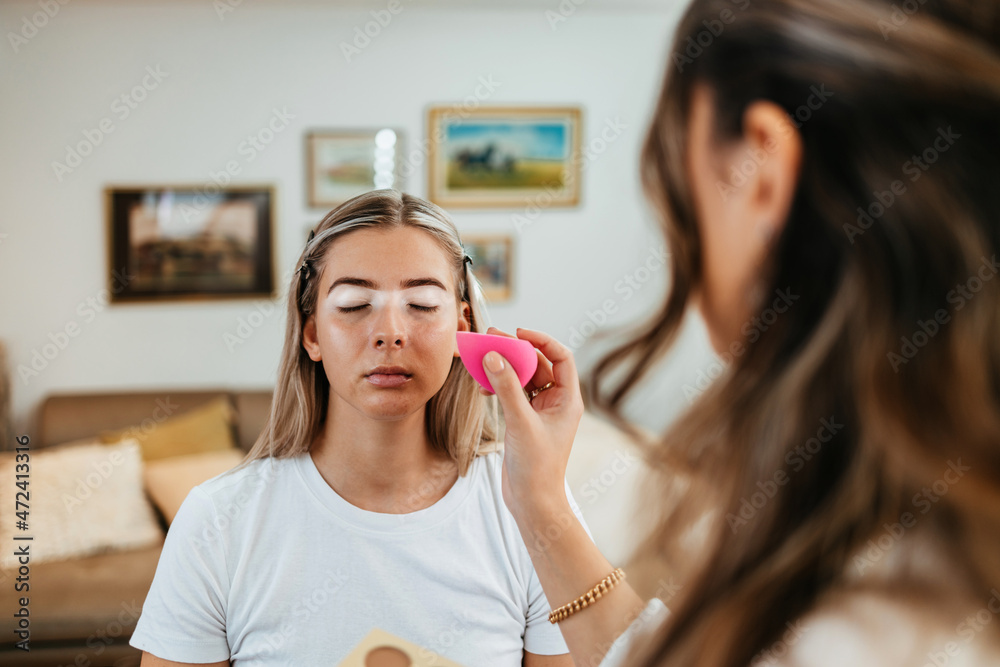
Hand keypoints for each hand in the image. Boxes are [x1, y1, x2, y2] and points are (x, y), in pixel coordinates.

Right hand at [480, 326, 584, 523]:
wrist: (532, 502)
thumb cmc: (536, 468)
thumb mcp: (520, 423)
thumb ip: (507, 388)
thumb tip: (493, 356)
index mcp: (568, 400)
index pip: (561, 357)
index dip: (541, 341)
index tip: (518, 333)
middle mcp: (557, 403)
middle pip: (538, 364)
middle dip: (516, 351)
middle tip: (492, 338)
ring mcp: (540, 412)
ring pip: (522, 378)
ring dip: (504, 368)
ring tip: (482, 358)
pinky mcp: (524, 421)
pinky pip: (512, 393)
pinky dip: (498, 386)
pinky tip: (482, 386)